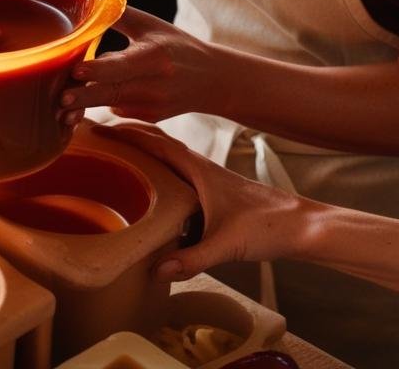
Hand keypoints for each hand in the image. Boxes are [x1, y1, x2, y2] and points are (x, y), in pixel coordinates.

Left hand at [58, 6, 220, 123]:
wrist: (212, 79)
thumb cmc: (176, 45)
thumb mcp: (151, 25)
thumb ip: (119, 16)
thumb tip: (87, 1)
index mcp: (155, 57)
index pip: (123, 65)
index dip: (99, 69)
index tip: (76, 71)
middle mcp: (155, 84)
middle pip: (113, 92)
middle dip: (84, 97)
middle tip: (60, 100)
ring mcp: (153, 105)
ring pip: (111, 104)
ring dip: (85, 104)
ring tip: (60, 107)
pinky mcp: (150, 117)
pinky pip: (118, 109)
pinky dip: (103, 102)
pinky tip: (89, 99)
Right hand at [97, 123, 311, 280]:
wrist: (301, 226)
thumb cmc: (268, 227)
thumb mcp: (226, 245)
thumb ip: (192, 259)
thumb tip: (157, 272)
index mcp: (200, 170)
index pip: (156, 144)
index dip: (127, 134)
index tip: (99, 127)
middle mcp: (202, 168)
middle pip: (159, 142)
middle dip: (128, 136)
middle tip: (97, 134)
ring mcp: (209, 178)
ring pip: (169, 156)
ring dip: (143, 150)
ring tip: (115, 153)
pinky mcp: (214, 191)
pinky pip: (178, 172)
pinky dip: (159, 168)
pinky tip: (151, 185)